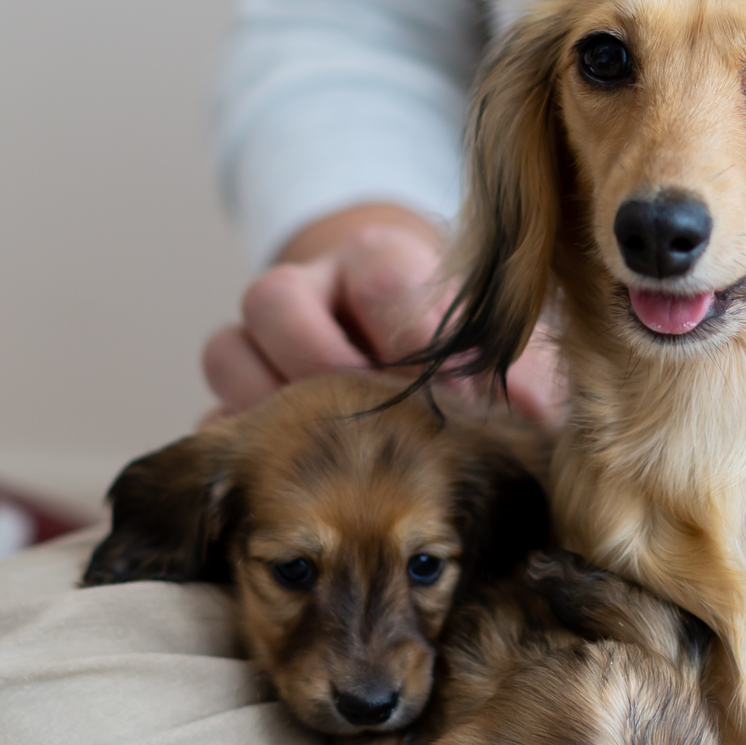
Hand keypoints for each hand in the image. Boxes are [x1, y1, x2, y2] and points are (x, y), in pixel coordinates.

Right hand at [200, 203, 562, 424]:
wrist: (406, 351)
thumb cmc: (463, 356)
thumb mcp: (500, 352)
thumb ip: (523, 379)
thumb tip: (533, 421)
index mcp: (378, 259)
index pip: (379, 276)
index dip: (414, 338)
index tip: (453, 389)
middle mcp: (308, 286)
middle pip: (276, 303)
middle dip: (326, 370)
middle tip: (376, 422)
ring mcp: (259, 339)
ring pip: (228, 352)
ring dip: (274, 409)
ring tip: (332, 457)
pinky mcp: (236, 395)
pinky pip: (212, 417)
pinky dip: (245, 449)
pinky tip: (289, 485)